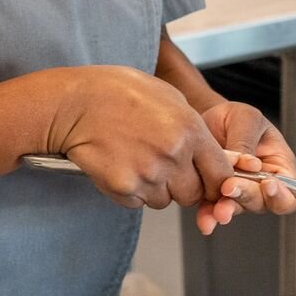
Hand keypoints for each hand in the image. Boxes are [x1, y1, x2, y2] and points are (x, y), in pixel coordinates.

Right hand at [44, 66, 236, 211]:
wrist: (74, 103)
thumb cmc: (118, 92)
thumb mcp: (168, 96)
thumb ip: (192, 127)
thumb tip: (209, 152)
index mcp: (190, 129)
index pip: (221, 174)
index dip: (215, 181)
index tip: (209, 181)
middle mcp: (173, 155)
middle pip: (193, 194)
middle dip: (183, 185)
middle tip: (164, 167)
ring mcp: (148, 174)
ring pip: (165, 201)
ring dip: (156, 189)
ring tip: (137, 160)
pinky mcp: (124, 188)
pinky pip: (138, 203)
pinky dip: (132, 192)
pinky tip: (121, 165)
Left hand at [194, 101, 295, 234]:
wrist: (206, 119)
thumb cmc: (234, 117)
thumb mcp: (246, 118)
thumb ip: (247, 141)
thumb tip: (250, 165)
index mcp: (279, 164)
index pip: (290, 191)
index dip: (282, 194)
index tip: (268, 185)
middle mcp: (262, 184)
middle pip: (263, 202)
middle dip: (247, 196)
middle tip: (230, 186)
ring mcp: (240, 192)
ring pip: (238, 208)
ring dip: (227, 209)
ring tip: (217, 209)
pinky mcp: (217, 196)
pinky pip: (215, 209)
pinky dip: (209, 215)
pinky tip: (205, 219)